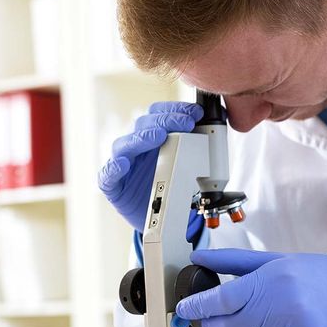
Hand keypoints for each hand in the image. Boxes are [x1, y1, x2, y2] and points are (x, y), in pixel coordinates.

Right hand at [97, 101, 203, 231]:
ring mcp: (123, 164)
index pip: (159, 114)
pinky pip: (108, 175)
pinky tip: (123, 164)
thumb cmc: (170, 184)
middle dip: (166, 121)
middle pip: (144, 125)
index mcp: (153, 137)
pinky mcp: (113, 185)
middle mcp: (136, 146)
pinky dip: (114, 168)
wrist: (160, 215)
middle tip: (186, 122)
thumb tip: (218, 123)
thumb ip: (197, 143)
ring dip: (142, 138)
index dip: (175, 110)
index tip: (196, 112)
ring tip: (159, 136)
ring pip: (125, 145)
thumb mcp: (187, 163)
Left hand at [176, 249, 326, 326]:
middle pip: (225, 326)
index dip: (196, 305)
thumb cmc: (315, 277)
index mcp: (268, 282)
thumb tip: (200, 257)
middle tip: (227, 312)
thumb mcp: (275, 261)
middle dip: (218, 321)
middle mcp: (276, 310)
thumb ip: (233, 261)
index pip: (219, 299)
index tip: (185, 307)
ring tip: (273, 317)